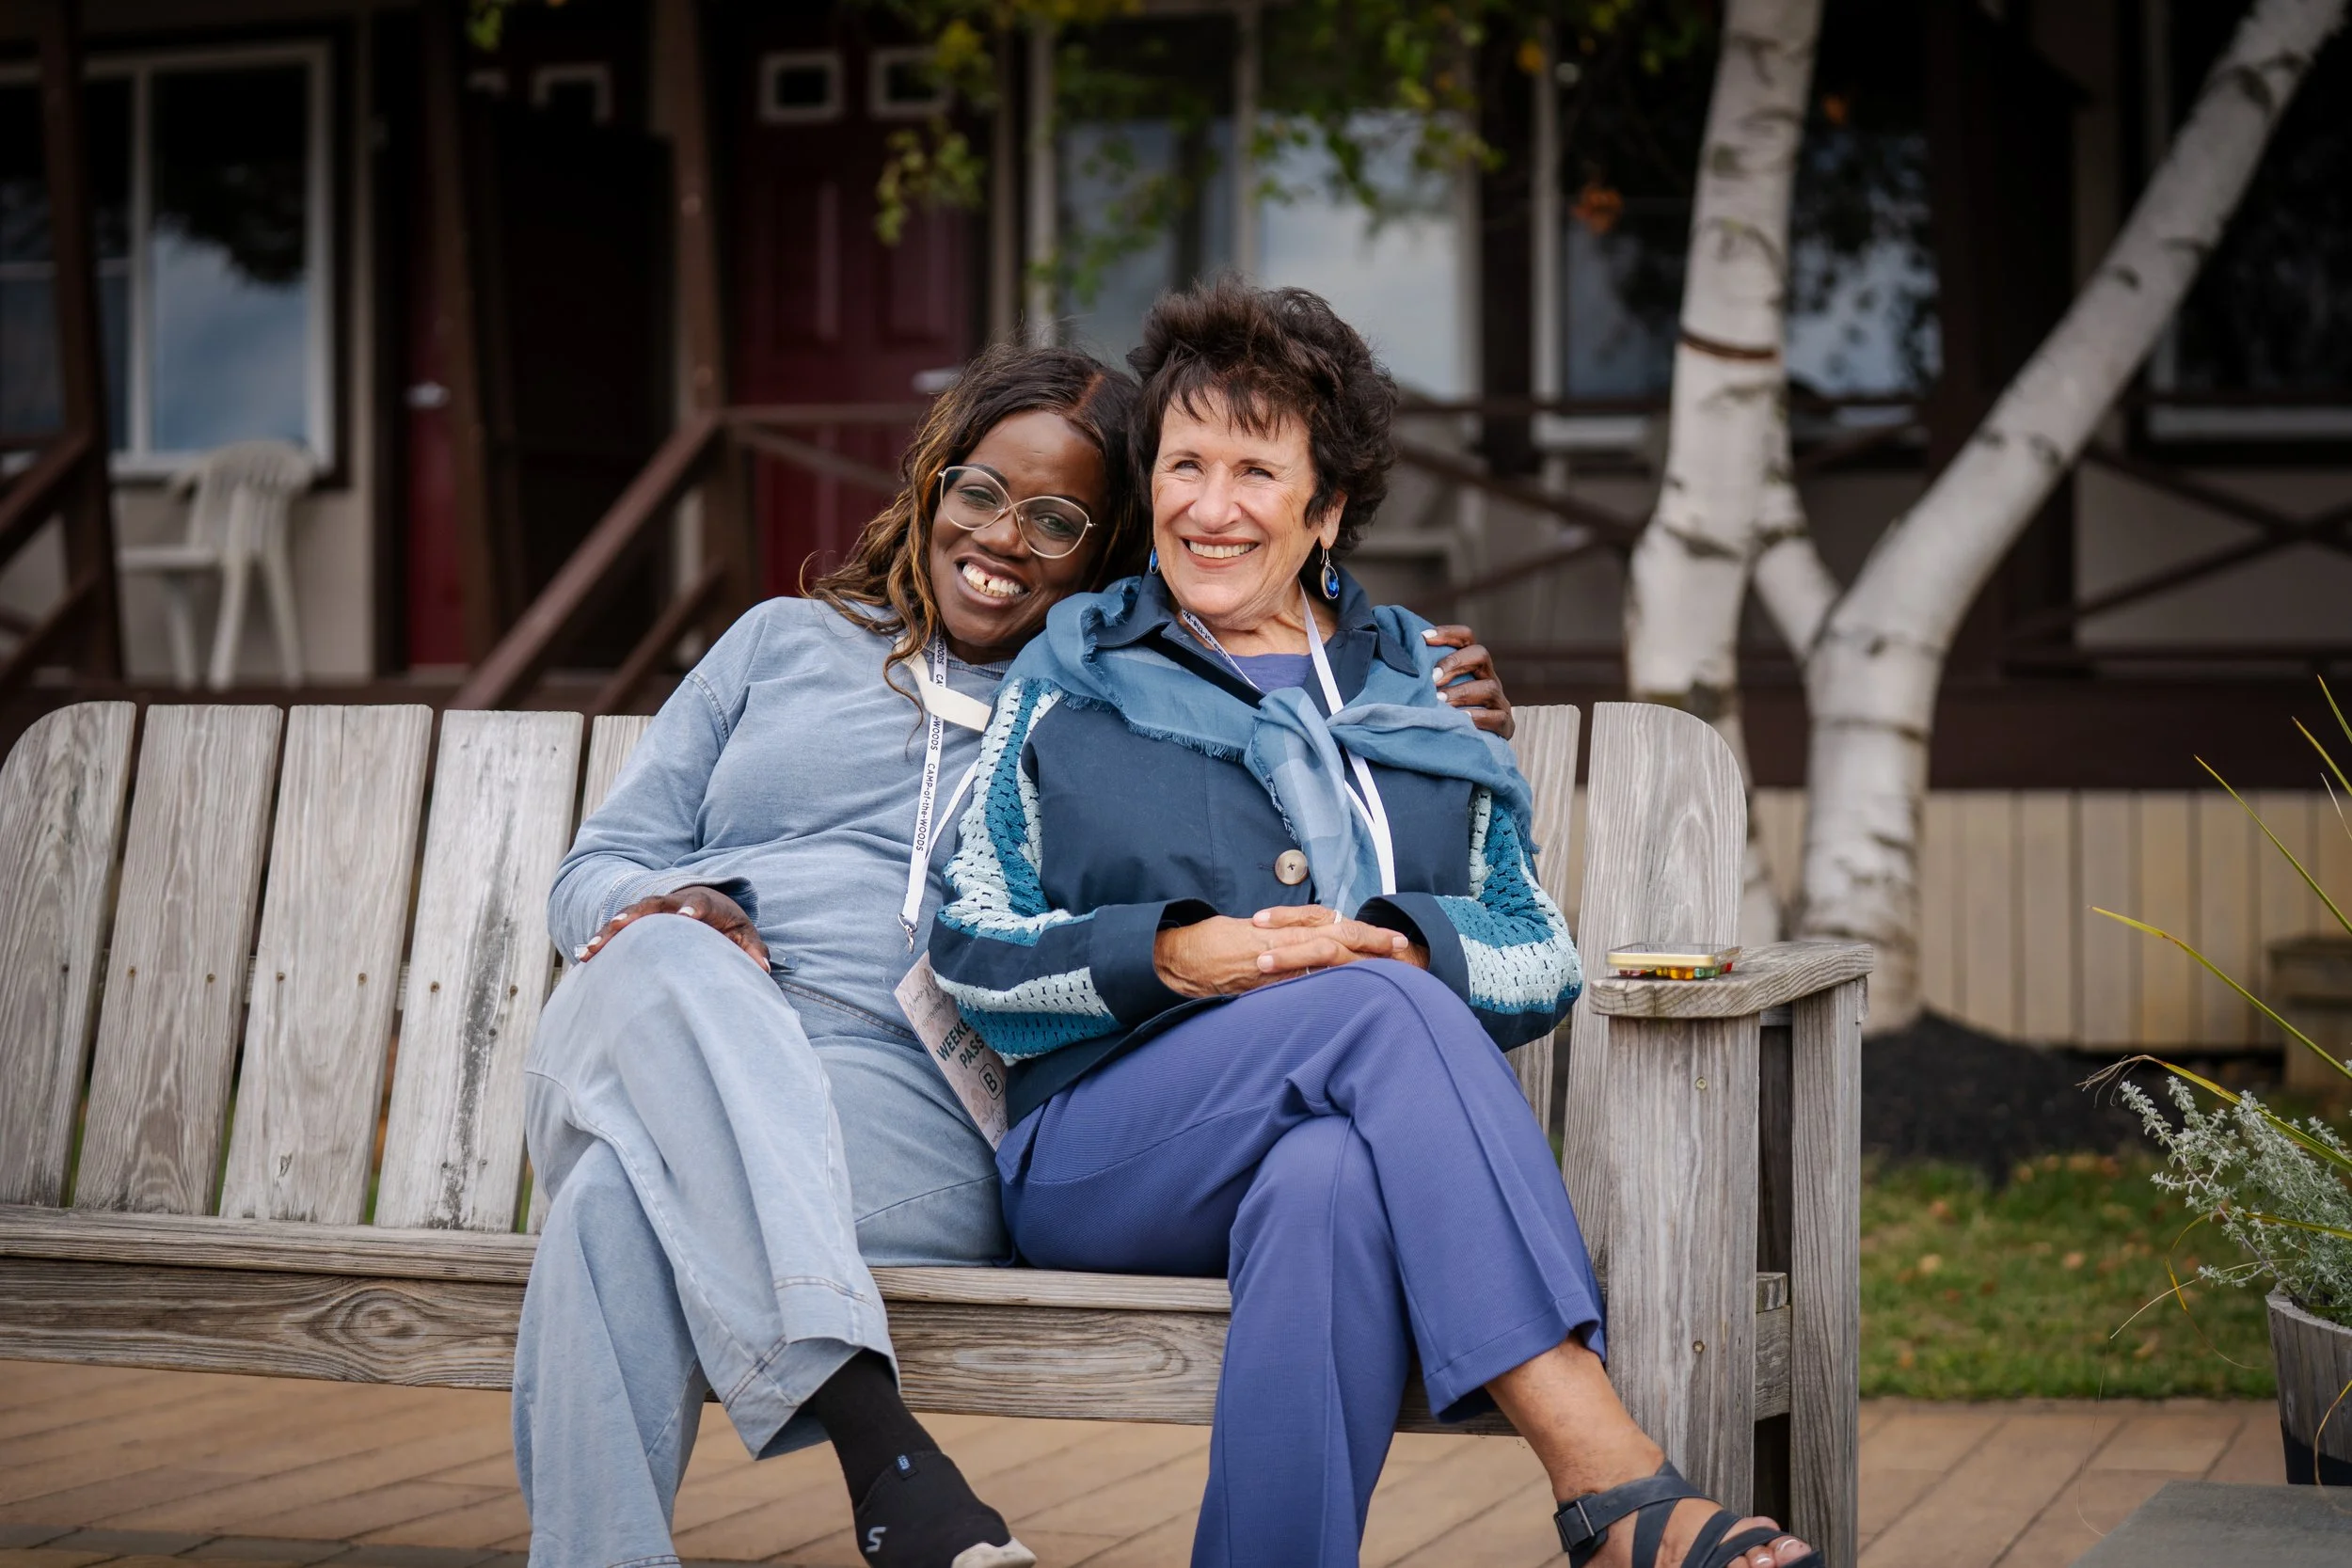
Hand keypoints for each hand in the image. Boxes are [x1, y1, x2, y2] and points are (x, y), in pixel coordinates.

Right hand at [576, 886, 767, 971]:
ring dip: (610, 930)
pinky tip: (584, 956)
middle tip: (620, 926)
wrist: (703, 906)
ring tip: (594, 948)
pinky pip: (615, 931)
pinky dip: (600, 940)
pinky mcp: (636, 924)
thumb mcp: (743, 933)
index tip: (685, 916)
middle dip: (636, 915)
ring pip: (628, 916)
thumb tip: (763, 969)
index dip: (691, 907)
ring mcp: (651, 911)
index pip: (697, 902)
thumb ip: (752, 949)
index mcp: (702, 903)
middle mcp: (671, 902)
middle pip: (652, 905)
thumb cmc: (726, 923)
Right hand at [1152, 908, 1422, 998]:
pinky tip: (1345, 990)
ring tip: (1385, 966)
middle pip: (1336, 934)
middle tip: (1402, 946)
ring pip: (1322, 953)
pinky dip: (1321, 983)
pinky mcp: (1261, 980)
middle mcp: (1282, 940)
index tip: (1395, 939)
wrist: (1179, 956)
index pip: (1333, 924)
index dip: (1366, 932)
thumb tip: (1315, 949)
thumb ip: (1285, 940)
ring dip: (1356, 959)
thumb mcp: (1254, 935)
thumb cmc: (1213, 943)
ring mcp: (1273, 960)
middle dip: (1371, 941)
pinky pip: (1295, 980)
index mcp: (1284, 928)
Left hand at [1423, 624, 1512, 738]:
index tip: (1422, 638)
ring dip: (1461, 692)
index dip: (1447, 633)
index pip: (1465, 637)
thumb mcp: (1439, 690)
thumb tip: (1395, 663)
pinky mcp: (1504, 723)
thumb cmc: (1448, 711)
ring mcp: (1498, 700)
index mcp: (1472, 664)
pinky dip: (1477, 717)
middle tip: (1432, 677)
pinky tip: (1459, 719)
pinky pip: (1496, 717)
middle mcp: (1488, 677)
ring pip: (1489, 687)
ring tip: (1440, 701)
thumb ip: (1425, 677)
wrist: (1472, 745)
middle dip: (1454, 663)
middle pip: (1480, 654)